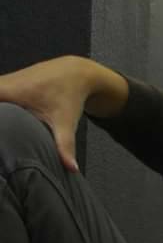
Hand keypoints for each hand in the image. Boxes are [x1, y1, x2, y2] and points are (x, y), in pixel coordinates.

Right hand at [0, 57, 127, 171]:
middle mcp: (0, 84)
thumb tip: (71, 169)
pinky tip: (5, 122)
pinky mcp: (3, 84)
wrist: (75, 73)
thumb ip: (65, 146)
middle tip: (1, 141)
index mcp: (8, 91)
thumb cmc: (68, 95)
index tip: (1, 133)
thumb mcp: (65, 122)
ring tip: (3, 136)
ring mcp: (0, 82)